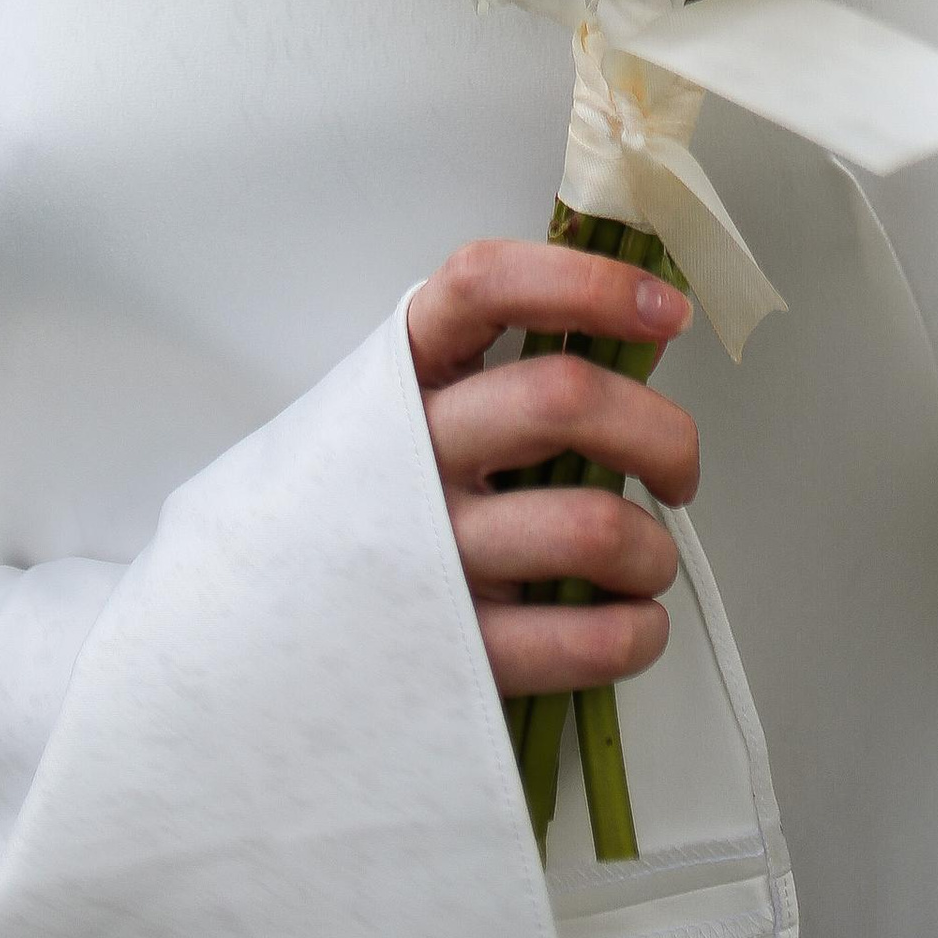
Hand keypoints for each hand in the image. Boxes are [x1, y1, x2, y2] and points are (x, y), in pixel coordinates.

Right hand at [407, 240, 698, 696]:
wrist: (258, 620)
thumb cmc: (374, 497)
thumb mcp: (416, 407)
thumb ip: (512, 367)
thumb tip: (646, 339)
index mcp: (404, 371)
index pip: (488, 286)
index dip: (589, 284)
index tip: (667, 310)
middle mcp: (411, 451)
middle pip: (564, 400)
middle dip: (662, 432)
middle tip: (679, 468)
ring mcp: (430, 554)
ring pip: (592, 526)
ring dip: (654, 549)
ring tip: (647, 561)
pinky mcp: (454, 653)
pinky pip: (582, 640)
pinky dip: (639, 630)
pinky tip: (634, 622)